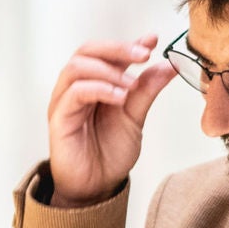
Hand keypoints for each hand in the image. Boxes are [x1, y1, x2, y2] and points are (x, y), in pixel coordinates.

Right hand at [45, 37, 175, 206]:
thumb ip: (147, 90)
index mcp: (95, 83)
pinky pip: (74, 93)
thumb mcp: (135, 117)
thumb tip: (169, 65)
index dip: (129, 44)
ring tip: (131, 84)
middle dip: (117, 49)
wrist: (96, 188)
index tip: (152, 40)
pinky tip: (119, 97)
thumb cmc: (110, 153)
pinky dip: (98, 89)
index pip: (107, 53)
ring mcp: (65, 101)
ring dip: (107, 70)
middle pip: (87, 51)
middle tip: (142, 55)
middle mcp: (77, 87)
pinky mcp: (59, 118)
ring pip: (76, 67)